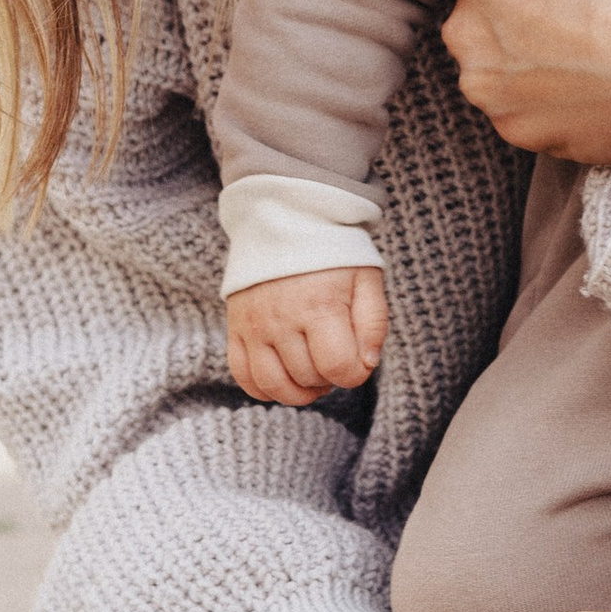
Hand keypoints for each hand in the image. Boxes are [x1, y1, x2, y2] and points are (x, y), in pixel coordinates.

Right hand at [227, 265, 388, 403]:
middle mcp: (282, 318)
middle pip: (308, 378)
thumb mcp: (367, 279)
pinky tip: (283, 378)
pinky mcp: (236, 328)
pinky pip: (243, 375)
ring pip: (274, 385)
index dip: (355, 374)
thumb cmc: (332, 253)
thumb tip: (366, 365)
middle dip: (329, 378)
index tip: (358, 360)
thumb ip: (373, 324)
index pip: (338, 367)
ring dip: (299, 392)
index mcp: (319, 305)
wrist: (286, 219)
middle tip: (335, 357)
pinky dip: (264, 389)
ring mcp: (254, 325)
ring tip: (313, 375)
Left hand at [441, 0, 610, 162]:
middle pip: (475, 29)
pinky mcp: (515, 131)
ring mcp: (485, 87)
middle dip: (510, 33)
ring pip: (495, 78)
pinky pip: (523, 116)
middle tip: (566, 33)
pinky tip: (585, 95)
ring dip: (525, 76)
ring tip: (581, 68)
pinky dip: (547, 110)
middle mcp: (464, 30)